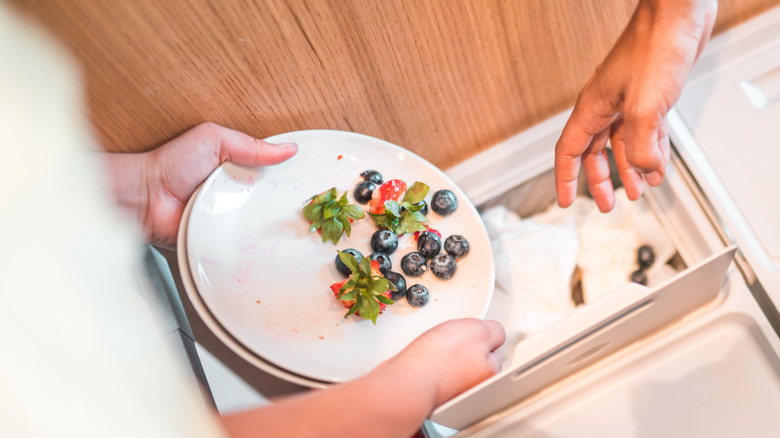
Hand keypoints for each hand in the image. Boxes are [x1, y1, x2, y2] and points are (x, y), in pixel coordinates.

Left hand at [105, 123, 297, 248]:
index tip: (308, 181)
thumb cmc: (171, 165)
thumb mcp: (213, 140)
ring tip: (295, 225)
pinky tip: (268, 242)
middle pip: (272, 203)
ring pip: (263, 226)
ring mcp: (232, 219)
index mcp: (238, 171)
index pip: (272, 175)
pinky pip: (244, 244)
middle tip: (308, 208)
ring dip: (273, 226)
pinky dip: (253, 244)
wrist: (145, 198)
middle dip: (287, 205)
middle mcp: (238, 196)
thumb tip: (287, 148)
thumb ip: (249, 144)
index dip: (289, 178)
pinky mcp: (223, 241)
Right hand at [380, 318, 505, 408]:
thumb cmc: (437, 359)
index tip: (471, 331)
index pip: (495, 344)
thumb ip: (494, 329)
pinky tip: (427, 360)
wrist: (407, 380)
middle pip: (476, 356)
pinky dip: (433, 363)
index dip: (481, 332)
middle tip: (451, 341)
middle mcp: (476, 385)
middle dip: (466, 346)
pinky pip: (439, 370)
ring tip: (437, 350)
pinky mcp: (435, 392)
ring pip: (457, 363)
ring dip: (448, 355)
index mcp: (491, 371)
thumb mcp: (478, 330)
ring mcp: (456, 391)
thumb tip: (495, 333)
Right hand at [554, 0, 716, 211]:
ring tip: (638, 190)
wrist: (678, 13)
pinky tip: (658, 164)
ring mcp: (628, 100)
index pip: (569, 152)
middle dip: (602, 180)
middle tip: (607, 203)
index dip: (565, 179)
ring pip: (622, 144)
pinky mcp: (650, 95)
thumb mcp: (646, 105)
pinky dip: (650, 151)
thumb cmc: (655, 46)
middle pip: (595, 152)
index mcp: (593, 108)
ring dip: (630, 169)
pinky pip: (645, 133)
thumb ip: (641, 144)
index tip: (565, 200)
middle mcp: (606, 105)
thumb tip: (645, 172)